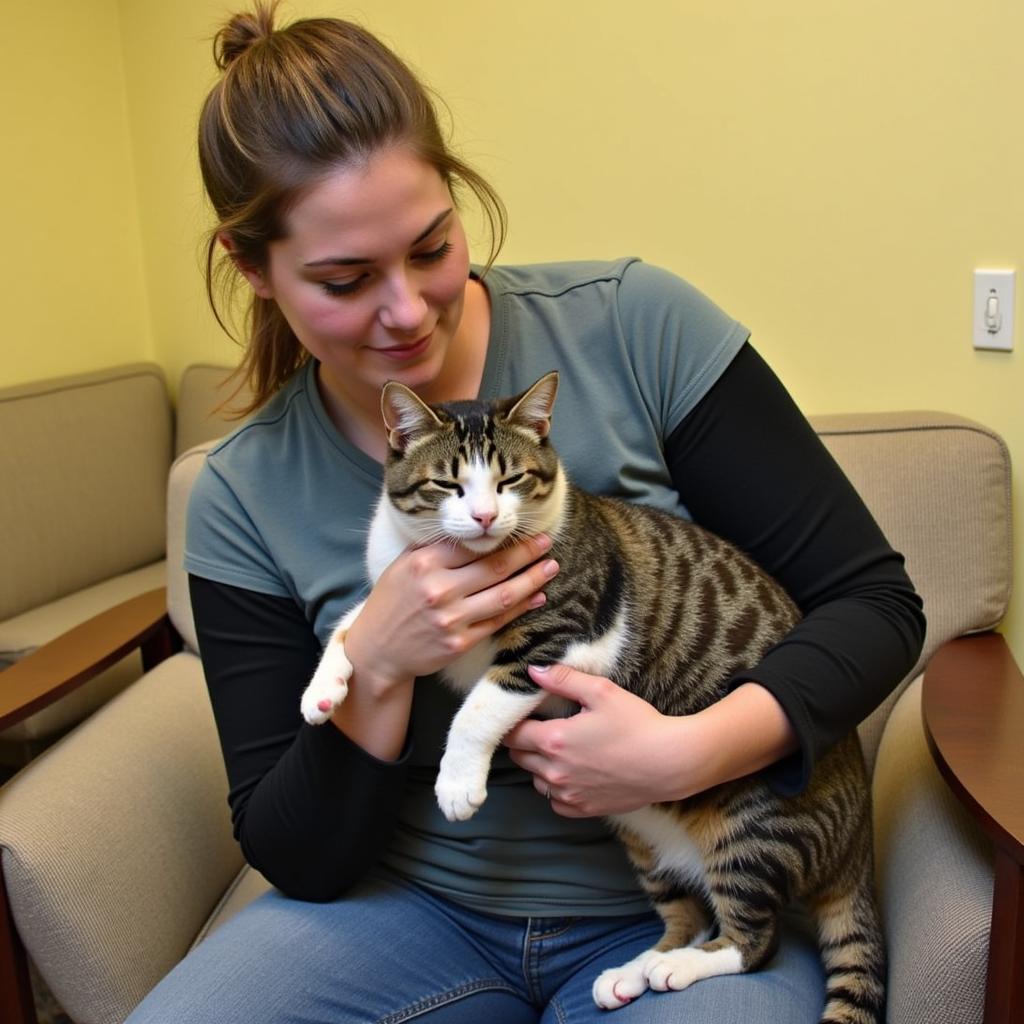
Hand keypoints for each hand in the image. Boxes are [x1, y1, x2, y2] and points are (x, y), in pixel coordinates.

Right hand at [344, 534, 558, 693]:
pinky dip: (521, 608)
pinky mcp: (460, 643)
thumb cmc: (391, 602)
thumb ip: (433, 548)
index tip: (522, 527)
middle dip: (527, 553)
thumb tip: (471, 530)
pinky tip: (536, 596)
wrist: (377, 650)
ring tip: (551, 567)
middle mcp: (439, 589)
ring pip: (503, 595)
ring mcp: (451, 619)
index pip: (472, 544)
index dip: (502, 535)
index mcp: (424, 563)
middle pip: (495, 567)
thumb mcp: (402, 566)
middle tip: (547, 542)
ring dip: (532, 580)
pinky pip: (498, 622)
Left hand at [502, 664, 691, 816]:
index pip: (512, 734)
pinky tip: (572, 774)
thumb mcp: (602, 691)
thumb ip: (563, 679)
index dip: (513, 723)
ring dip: (539, 766)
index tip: (522, 716)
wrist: (669, 763)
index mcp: (553, 740)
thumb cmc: (637, 724)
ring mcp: (569, 793)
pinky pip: (555, 801)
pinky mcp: (584, 809)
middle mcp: (554, 771)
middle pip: (519, 758)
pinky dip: (557, 789)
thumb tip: (532, 671)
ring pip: (535, 780)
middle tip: (541, 729)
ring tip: (559, 750)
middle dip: (524, 743)